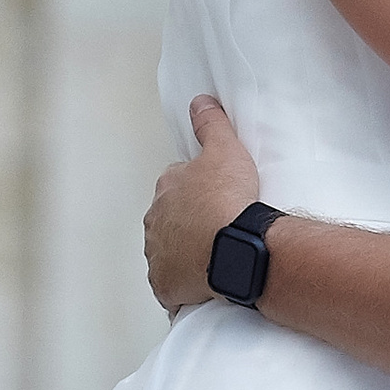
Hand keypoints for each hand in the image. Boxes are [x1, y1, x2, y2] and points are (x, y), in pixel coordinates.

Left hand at [146, 95, 260, 310]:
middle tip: (218, 230)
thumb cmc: (229, 200)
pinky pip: (173, 288)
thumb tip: (200, 101)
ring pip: (169, 255)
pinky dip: (185, 288)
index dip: (196, 191)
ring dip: (186, 256)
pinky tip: (205, 285)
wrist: (234, 248)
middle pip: (170, 222)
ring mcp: (158, 257)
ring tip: (216, 258)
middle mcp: (155, 223)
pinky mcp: (166, 287)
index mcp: (166, 189)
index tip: (216, 199)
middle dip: (188, 225)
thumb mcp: (225, 150)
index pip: (175, 186)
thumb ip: (211, 124)